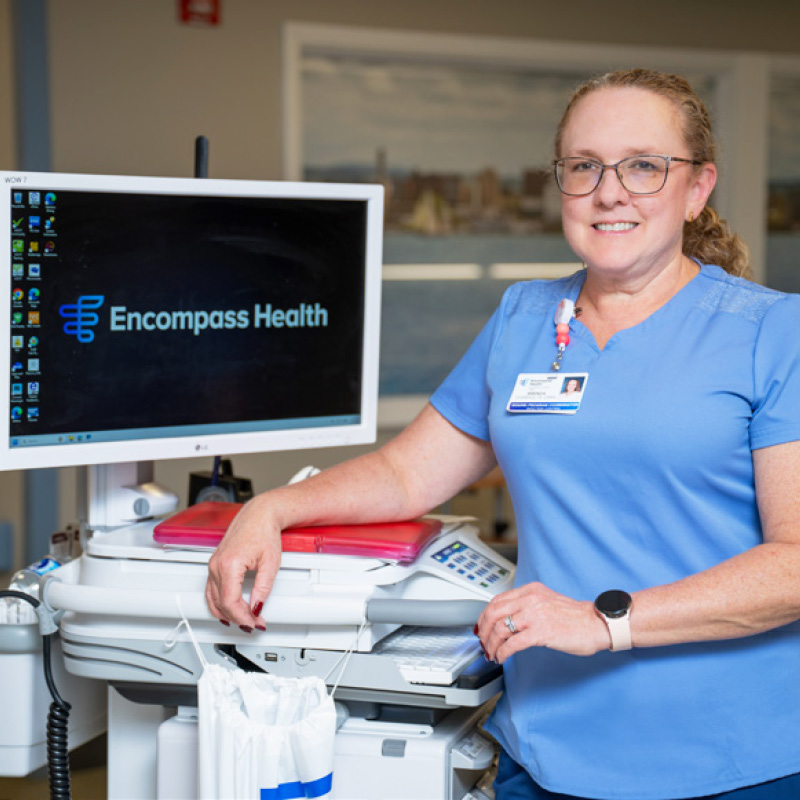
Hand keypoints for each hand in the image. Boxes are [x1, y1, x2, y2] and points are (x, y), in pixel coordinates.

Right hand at [205, 495, 281, 629]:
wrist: (259, 514)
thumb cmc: (264, 531)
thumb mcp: (270, 563)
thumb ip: (262, 589)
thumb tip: (256, 608)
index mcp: (229, 564)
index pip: (230, 602)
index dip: (242, 617)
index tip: (254, 623)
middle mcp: (217, 565)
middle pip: (221, 603)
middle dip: (238, 618)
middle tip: (255, 624)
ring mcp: (213, 565)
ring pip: (213, 599)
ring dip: (228, 614)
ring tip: (245, 620)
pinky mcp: (215, 564)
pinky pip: (211, 590)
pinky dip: (219, 604)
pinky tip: (229, 612)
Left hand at [476, 582, 609, 661]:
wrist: (596, 623)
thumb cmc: (575, 617)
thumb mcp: (547, 601)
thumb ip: (528, 605)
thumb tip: (508, 619)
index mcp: (531, 590)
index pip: (497, 600)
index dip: (485, 615)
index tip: (482, 627)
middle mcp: (530, 599)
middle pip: (493, 613)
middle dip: (484, 631)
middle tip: (483, 643)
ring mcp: (534, 615)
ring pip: (500, 629)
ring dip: (492, 644)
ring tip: (492, 653)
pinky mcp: (540, 632)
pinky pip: (512, 643)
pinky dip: (503, 652)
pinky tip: (502, 658)